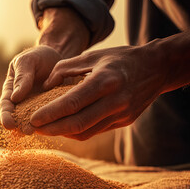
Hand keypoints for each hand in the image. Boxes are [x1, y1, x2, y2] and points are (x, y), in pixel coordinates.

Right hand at [0, 45, 61, 128]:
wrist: (58, 56)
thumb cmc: (38, 57)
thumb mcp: (27, 61)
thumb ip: (22, 77)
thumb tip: (15, 97)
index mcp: (11, 91)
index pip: (5, 106)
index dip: (6, 117)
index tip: (8, 125)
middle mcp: (23, 103)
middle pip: (18, 119)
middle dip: (21, 127)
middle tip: (27, 131)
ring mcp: (38, 108)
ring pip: (35, 122)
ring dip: (37, 128)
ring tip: (42, 131)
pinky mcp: (52, 110)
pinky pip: (51, 119)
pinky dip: (53, 124)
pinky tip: (58, 126)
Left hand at [30, 44, 168, 139]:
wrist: (157, 68)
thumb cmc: (120, 58)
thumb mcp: (92, 55)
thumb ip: (65, 68)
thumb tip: (45, 85)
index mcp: (105, 81)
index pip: (72, 103)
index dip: (50, 114)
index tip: (32, 119)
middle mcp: (115, 101)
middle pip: (77, 123)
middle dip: (52, 129)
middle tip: (33, 129)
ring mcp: (121, 114)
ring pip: (86, 131)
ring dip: (63, 133)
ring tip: (45, 129)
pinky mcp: (124, 121)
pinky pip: (95, 131)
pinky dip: (77, 131)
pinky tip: (64, 127)